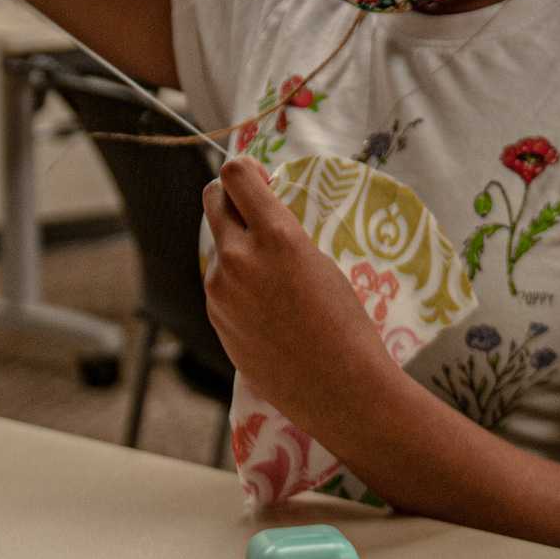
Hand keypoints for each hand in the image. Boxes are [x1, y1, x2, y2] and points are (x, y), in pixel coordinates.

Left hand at [201, 159, 392, 430]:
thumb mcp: (321, 262)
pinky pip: (220, 282)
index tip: (260, 180)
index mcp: (276, 236)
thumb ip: (281, 235)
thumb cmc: (347, 323)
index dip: (246, 170)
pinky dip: (236, 282)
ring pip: (217, 245)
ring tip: (273, 275)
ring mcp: (221, 290)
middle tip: (255, 210)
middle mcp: (239, 257)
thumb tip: (258, 216)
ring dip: (236, 245)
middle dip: (230, 196)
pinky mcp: (216, 317)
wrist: (339, 388)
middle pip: (212, 199)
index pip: (235, 174)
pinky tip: (267, 307)